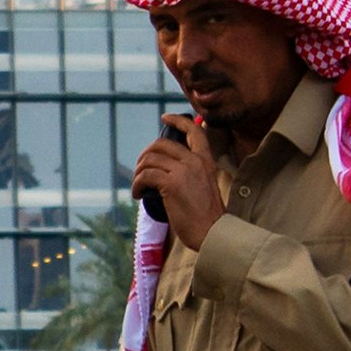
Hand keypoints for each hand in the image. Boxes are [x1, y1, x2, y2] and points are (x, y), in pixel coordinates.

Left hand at [132, 117, 227, 251]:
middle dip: (145, 155)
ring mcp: (183, 171)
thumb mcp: (205, 185)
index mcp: (206, 160)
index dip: (177, 121)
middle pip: (161, 144)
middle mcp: (195, 161)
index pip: (194, 130)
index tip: (165, 118)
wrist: (213, 232)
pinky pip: (145, 176)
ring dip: (139, 172)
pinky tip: (138, 194)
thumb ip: (191, 173)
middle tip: (141, 170)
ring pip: (150, 159)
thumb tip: (165, 170)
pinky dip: (137, 184)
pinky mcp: (171, 184)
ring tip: (139, 186)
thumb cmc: (207, 216)